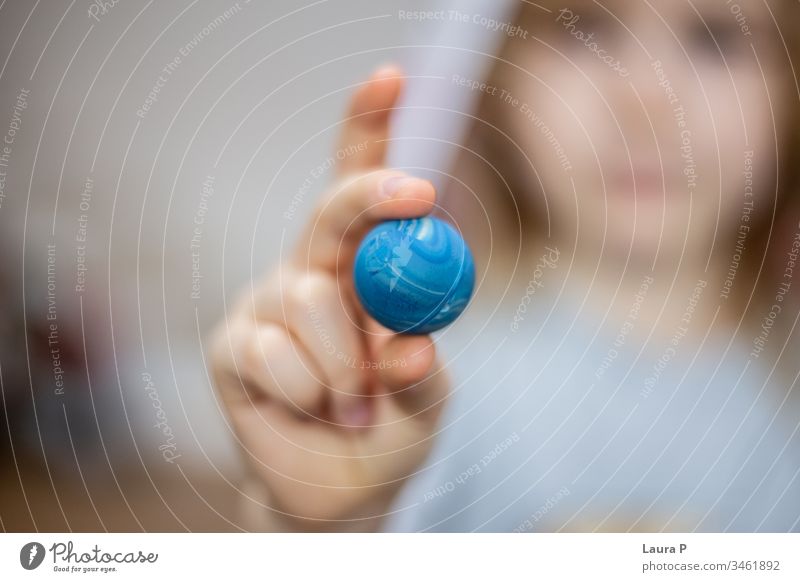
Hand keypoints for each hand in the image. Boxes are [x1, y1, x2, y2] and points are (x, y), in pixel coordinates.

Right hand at [209, 65, 450, 530]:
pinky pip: (274, 352)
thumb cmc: (387, 428)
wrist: (337, 491)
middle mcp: (310, 272)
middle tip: (414, 194)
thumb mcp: (424, 396)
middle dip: (368, 197)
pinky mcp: (232, 345)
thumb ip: (420, 366)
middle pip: (328, 212)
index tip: (393, 76)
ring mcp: (265, 304)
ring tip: (353, 405)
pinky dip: (309, 390)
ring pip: (307, 297)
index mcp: (360, 269)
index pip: (360, 188)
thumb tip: (409, 344)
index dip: (370, 128)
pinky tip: (309, 410)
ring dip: (345, 361)